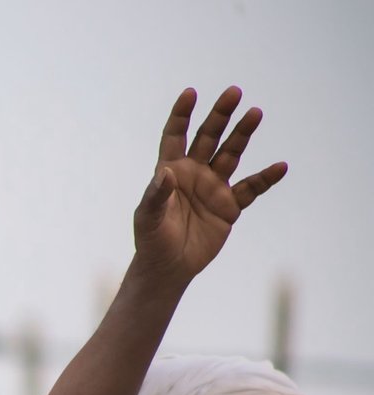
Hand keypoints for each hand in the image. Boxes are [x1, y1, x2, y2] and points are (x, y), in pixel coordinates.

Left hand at [132, 86, 286, 283]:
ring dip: (242, 135)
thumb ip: (156, 195)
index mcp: (170, 171)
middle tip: (234, 93)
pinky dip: (265, 178)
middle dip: (220, 116)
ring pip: (231, 154)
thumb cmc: (151, 241)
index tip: (191, 93)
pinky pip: (251, 188)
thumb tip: (165, 173)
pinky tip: (279, 167)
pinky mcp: (229, 206)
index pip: (175, 136)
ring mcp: (213, 187)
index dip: (182, 115)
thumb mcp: (148, 218)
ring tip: (255, 112)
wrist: (168, 267)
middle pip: (209, 137)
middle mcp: (194, 174)